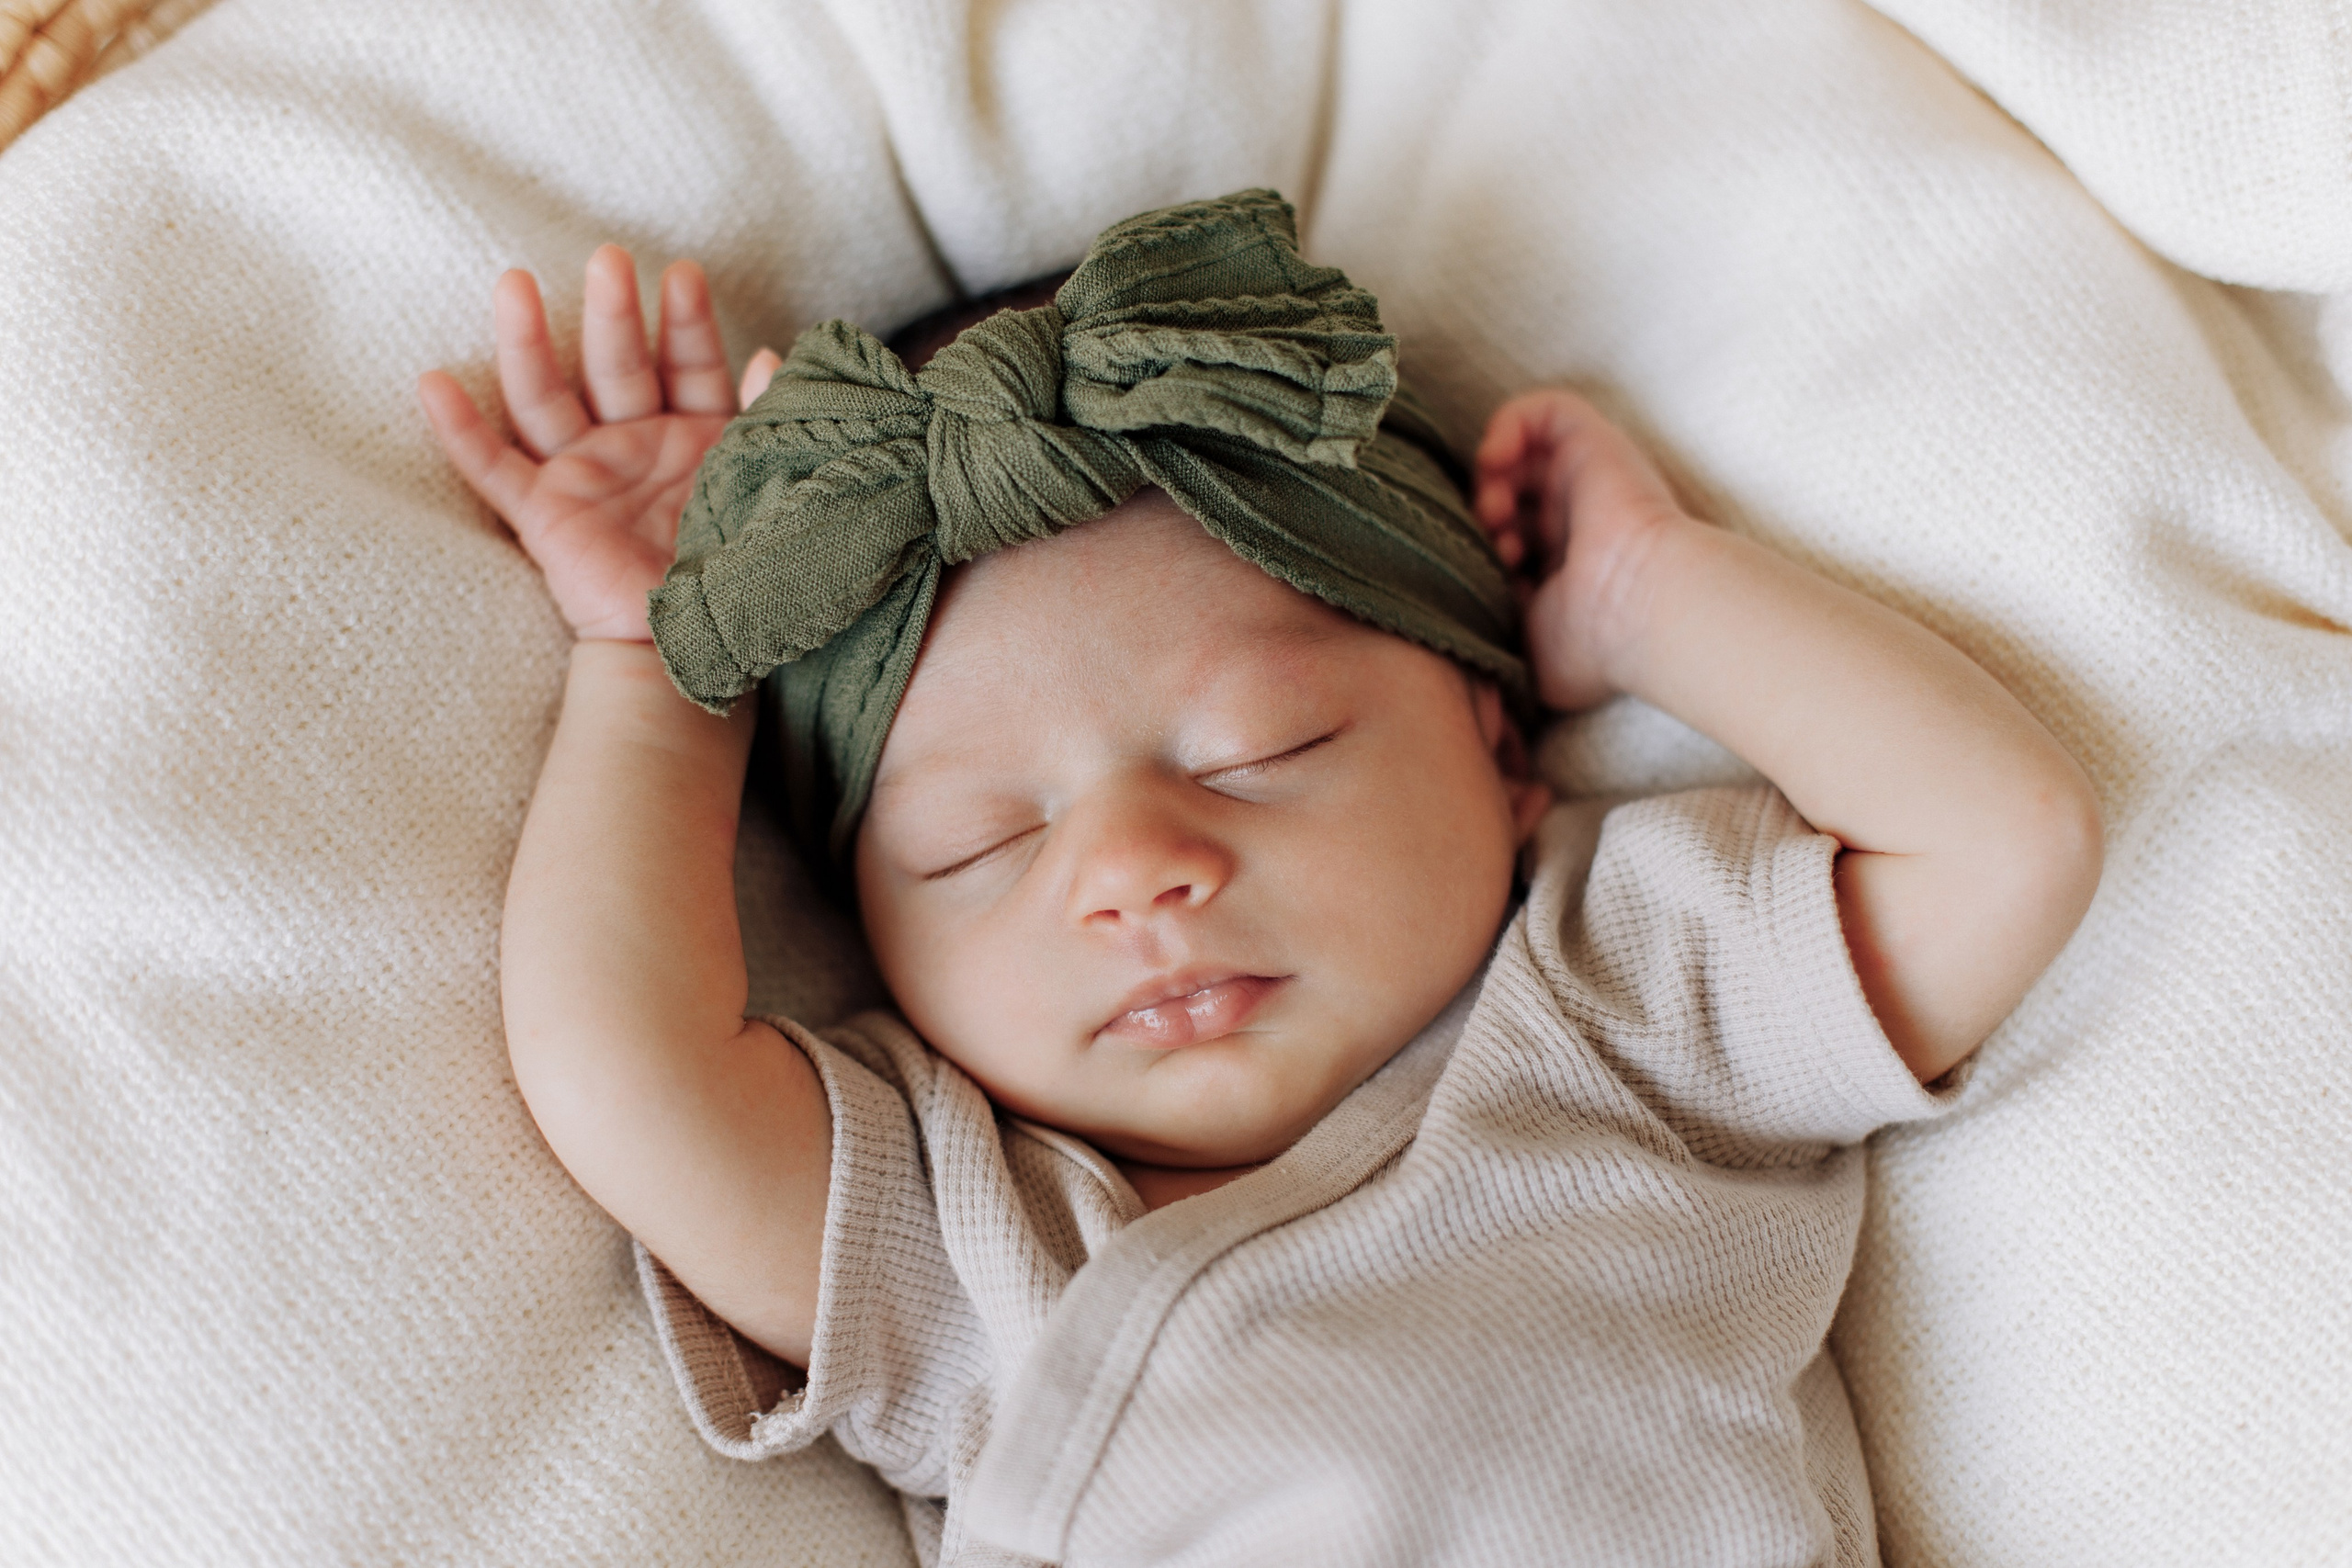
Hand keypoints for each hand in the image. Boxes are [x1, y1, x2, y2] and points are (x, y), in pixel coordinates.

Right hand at [418, 246, 783, 641]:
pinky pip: (493, 471)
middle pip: (616, 366)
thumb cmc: (743, 578)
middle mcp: (636, 449)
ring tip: (515, 281)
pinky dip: (460, 430)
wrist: (699, 656)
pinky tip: (432, 381)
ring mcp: (585, 479)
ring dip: (525, 341)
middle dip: (612, 312)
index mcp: (698, 441)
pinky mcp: (545, 520)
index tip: (684, 275)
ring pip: (545, 398)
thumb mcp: (772, 491)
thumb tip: (773, 357)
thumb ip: (770, 426)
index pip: (691, 367)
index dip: (688, 323)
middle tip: (610, 258)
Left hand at [1473, 389, 1695, 710]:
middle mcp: (1577, 522)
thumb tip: (1472, 635)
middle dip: (1483, 515)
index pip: (1511, 540)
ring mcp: (1587, 482)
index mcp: (1567, 569)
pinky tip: (1495, 459)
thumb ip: (1500, 634)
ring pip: (1524, 453)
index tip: (1486, 579)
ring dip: (1490, 474)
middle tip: (1490, 544)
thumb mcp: (1529, 650)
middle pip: (1512, 495)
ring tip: (1492, 508)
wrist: (1639, 611)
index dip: (1483, 550)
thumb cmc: (1593, 647)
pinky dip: (1507, 425)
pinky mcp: (1595, 444)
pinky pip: (1546, 410)